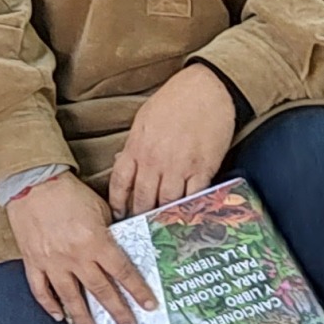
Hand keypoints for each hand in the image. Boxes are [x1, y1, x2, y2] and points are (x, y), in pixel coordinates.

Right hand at [7, 173, 157, 323]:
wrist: (31, 181)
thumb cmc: (67, 191)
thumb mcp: (98, 207)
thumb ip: (109, 231)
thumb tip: (119, 249)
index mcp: (95, 241)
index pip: (122, 272)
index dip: (137, 291)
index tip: (148, 305)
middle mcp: (75, 256)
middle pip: (101, 290)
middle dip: (117, 312)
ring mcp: (52, 261)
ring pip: (71, 297)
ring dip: (84, 319)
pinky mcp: (33, 260)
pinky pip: (40, 289)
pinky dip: (49, 305)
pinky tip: (59, 316)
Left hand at [109, 63, 236, 217]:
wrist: (205, 89)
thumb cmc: (174, 101)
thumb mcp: (144, 120)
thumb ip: (134, 145)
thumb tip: (124, 163)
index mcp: (137, 147)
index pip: (120, 182)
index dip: (118, 203)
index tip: (119, 216)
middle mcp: (155, 160)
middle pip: (143, 198)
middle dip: (141, 217)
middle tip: (141, 232)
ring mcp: (179, 166)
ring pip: (168, 202)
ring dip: (165, 218)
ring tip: (164, 233)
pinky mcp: (203, 169)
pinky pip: (194, 196)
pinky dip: (191, 210)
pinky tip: (188, 219)